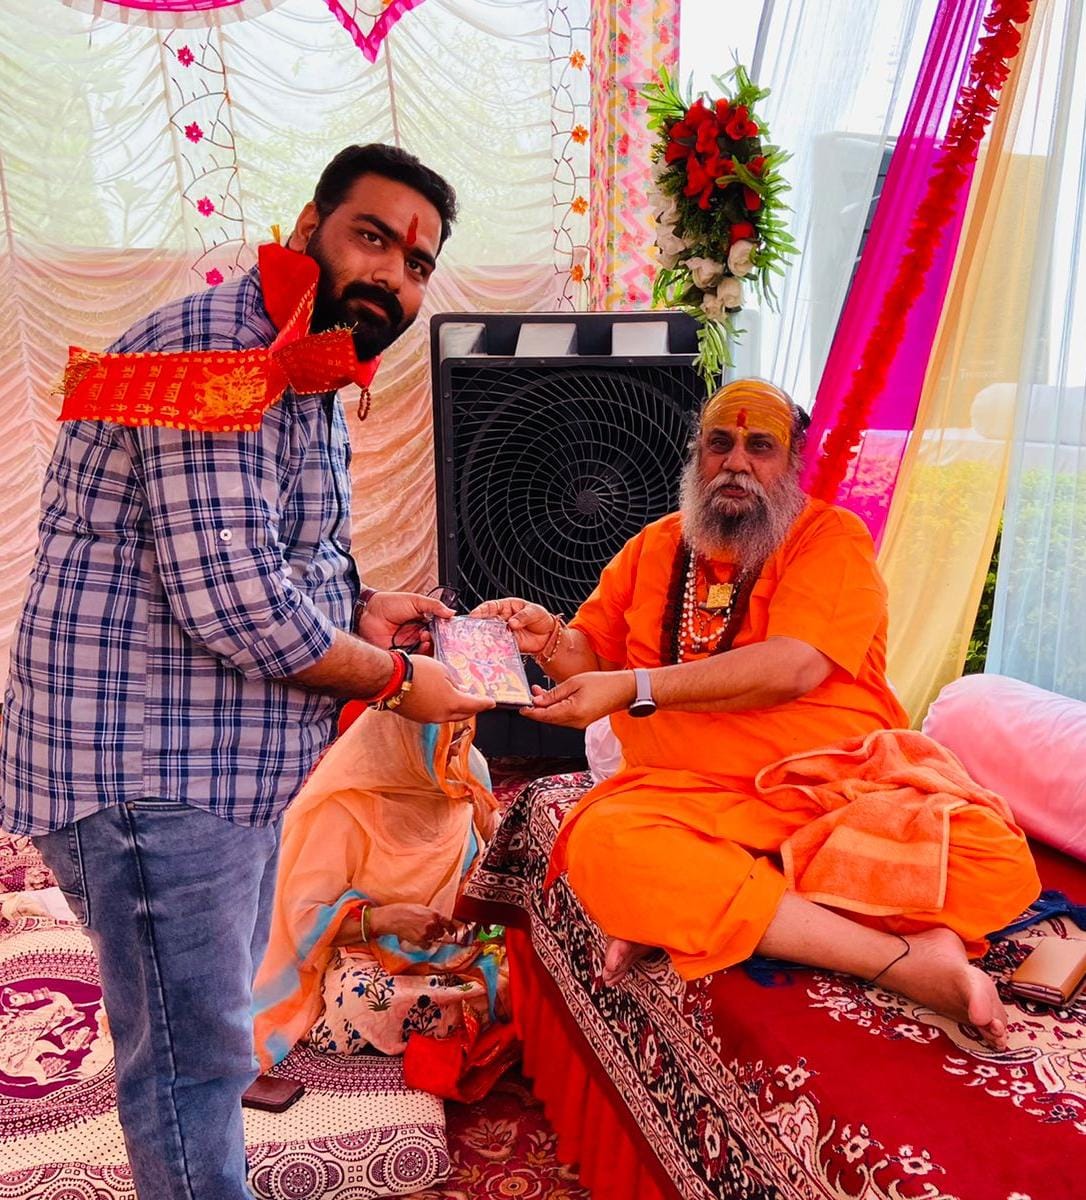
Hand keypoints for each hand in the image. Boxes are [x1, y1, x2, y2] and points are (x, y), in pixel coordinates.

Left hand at [358, 590, 455, 652]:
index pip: (437, 630)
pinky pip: (413, 659)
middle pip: (433, 642)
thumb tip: (451, 612)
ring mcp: (408, 645)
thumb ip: (433, 606)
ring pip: (424, 652)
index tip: (447, 630)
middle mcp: (415, 635)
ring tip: (425, 638)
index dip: (443, 632)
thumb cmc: (389, 603)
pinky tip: (419, 646)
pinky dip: (419, 655)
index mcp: (421, 622)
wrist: (368, 611)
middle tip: (433, 634)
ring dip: (428, 646)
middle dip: (436, 640)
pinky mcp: (400, 653)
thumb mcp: (415, 600)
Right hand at [369, 903, 458, 945]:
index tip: (452, 932)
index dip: (451, 928)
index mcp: (434, 914)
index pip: (448, 923)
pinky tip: (416, 938)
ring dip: (429, 938)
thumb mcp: (422, 908)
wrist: (394, 918)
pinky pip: (427, 945)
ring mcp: (427, 932)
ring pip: (434, 939)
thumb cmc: (406, 911)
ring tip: (418, 932)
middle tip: (427, 930)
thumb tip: (438, 921)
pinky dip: (423, 944)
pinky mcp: (421, 940)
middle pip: (441, 932)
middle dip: (436, 932)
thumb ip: (432, 915)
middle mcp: (433, 923)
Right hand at [393, 654, 494, 722]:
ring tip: (459, 700)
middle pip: (463, 715)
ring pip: (449, 716)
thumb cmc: (417, 671)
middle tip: (477, 702)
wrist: (389, 679)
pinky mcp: (417, 718)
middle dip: (472, 708)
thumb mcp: (442, 670)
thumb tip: (458, 689)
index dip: (485, 703)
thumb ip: (454, 682)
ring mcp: (428, 719)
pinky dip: (442, 709)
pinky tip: (440, 701)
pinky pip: (435, 715)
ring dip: (456, 710)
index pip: (475, 705)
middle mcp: (442, 715)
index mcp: (453, 703)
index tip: (492, 702)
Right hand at [471, 597, 556, 655]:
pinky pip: (498, 645)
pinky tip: (491, 647)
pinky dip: (494, 646)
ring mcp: (503, 632)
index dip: (481, 610)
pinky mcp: (507, 644)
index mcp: (506, 607)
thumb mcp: (534, 612)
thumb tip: (512, 623)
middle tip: (473, 628)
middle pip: (486, 620)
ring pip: (490, 633)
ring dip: (485, 636)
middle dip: (479, 624)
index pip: (490, 607)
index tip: (474, 614)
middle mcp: (502, 619)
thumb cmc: (540, 618)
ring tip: (480, 638)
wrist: (549, 635)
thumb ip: (523, 617)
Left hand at [520, 670, 635, 728]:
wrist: (624, 690)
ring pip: (555, 719)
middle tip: (530, 694)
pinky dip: (555, 710)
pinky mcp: (582, 722)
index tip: (521, 707)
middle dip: (537, 708)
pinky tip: (553, 698)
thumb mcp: (575, 682)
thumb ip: (554, 693)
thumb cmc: (603, 683)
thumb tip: (537, 701)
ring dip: (545, 708)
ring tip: (540, 692)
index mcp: (573, 712)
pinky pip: (563, 718)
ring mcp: (579, 724)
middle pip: (548, 719)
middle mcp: (575, 722)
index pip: (545, 715)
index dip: (531, 712)